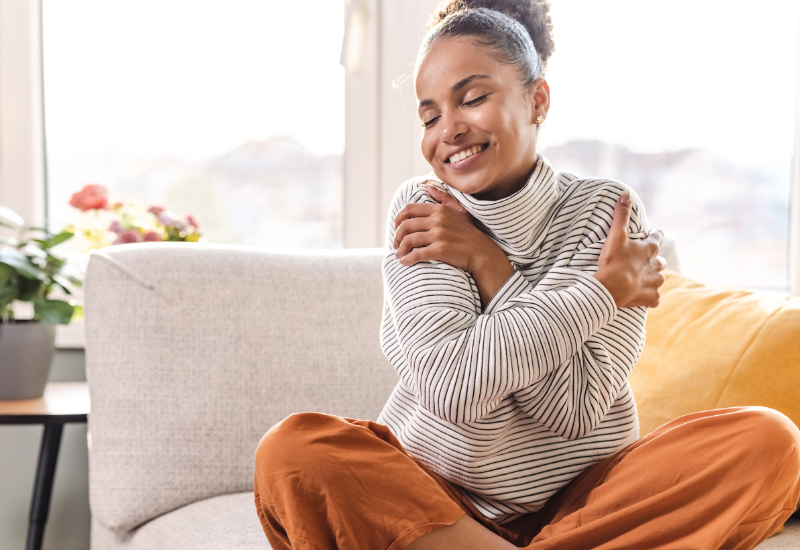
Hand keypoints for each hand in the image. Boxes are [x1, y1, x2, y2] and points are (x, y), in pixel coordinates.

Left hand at [393, 184, 513, 306]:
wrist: (483, 253)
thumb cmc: (471, 234)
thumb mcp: (460, 211)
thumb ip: (444, 198)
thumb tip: (428, 187)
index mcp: (440, 210)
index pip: (409, 210)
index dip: (398, 219)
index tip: (396, 228)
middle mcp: (438, 220)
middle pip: (406, 226)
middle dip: (397, 236)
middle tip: (396, 244)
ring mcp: (439, 235)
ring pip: (409, 240)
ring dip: (400, 249)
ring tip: (399, 255)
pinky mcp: (441, 249)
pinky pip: (417, 254)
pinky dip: (407, 259)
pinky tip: (405, 262)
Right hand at [594, 191, 666, 307]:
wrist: (611, 289)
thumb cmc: (613, 261)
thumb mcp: (616, 235)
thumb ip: (621, 214)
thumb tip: (626, 193)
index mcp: (650, 248)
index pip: (658, 236)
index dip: (653, 235)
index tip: (646, 236)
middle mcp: (657, 265)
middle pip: (659, 259)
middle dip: (652, 259)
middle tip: (637, 260)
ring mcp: (655, 282)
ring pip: (658, 278)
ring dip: (651, 277)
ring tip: (637, 278)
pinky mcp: (651, 298)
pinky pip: (654, 298)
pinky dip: (649, 297)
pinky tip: (641, 296)